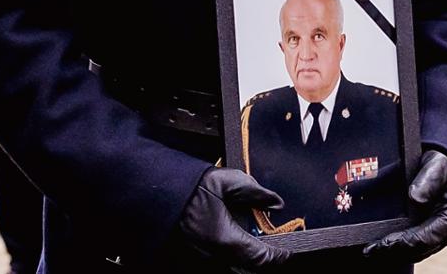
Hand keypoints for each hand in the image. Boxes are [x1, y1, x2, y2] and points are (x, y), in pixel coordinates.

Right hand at [175, 168, 289, 270]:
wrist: (158, 191)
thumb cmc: (189, 187)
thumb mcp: (227, 181)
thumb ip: (256, 192)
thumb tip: (276, 202)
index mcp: (225, 238)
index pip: (261, 256)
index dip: (278, 255)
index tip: (288, 251)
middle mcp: (213, 254)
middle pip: (248, 267)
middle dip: (264, 260)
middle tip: (276, 251)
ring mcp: (202, 257)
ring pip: (233, 267)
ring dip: (248, 261)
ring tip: (259, 249)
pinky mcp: (192, 255)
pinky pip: (220, 262)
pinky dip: (234, 259)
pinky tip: (238, 247)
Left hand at [363, 150, 446, 262]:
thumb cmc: (443, 167)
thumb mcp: (438, 166)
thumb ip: (428, 180)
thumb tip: (415, 197)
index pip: (425, 239)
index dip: (403, 243)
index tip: (383, 243)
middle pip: (418, 251)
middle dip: (394, 252)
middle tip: (370, 250)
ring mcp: (439, 236)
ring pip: (415, 253)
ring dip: (394, 254)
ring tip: (371, 251)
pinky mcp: (430, 235)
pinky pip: (414, 248)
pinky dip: (398, 249)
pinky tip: (381, 247)